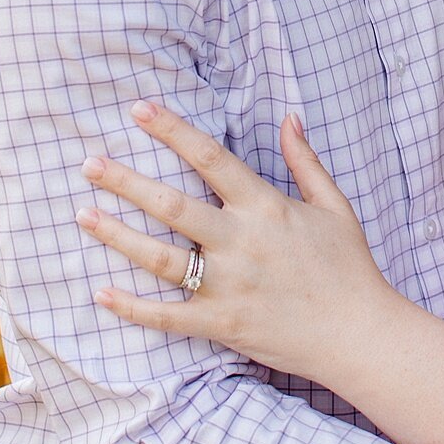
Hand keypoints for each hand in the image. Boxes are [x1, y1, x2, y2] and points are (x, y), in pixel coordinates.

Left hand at [77, 103, 396, 381]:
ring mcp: (228, 286)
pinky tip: (101, 293)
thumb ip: (305, 161)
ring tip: (84, 215)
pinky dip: (132, 307)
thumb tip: (289, 118)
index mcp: (265, 206)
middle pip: (171, 204)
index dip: (172, 130)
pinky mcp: (222, 324)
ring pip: (159, 258)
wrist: (360, 335)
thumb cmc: (349, 267)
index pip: (210, 157)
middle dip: (125, 181)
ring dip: (117, 235)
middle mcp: (241, 241)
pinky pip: (168, 316)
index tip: (139, 109)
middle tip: (89, 163)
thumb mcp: (333, 206)